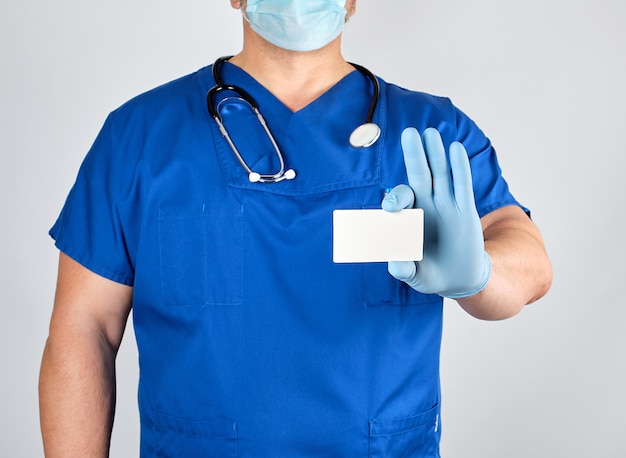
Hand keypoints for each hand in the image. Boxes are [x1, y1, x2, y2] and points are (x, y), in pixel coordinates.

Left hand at [382, 127, 490, 297]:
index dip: (396, 199)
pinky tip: (455, 148)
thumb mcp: (414, 276)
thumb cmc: (429, 274)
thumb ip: (403, 269)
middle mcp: (426, 206)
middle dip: (414, 155)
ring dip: (436, 153)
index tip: (391, 209)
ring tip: (431, 132)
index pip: (400, 200)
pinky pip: (462, 185)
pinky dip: (459, 167)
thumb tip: (395, 261)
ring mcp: (446, 205)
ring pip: (440, 174)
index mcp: (408, 217)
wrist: (458, 279)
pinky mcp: (465, 210)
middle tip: (409, 133)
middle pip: (419, 175)